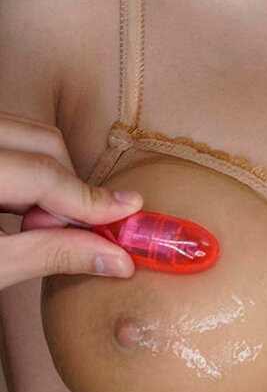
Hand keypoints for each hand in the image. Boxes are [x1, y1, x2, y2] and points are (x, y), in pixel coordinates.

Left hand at [0, 112, 141, 289]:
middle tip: (57, 230)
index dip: (88, 199)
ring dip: (49, 176)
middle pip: (43, 141)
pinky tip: (15, 207)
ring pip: (31, 133)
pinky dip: (28, 169)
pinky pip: (15, 138)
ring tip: (30, 222)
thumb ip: (51, 256)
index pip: (42, 171)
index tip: (127, 216)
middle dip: (66, 187)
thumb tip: (117, 258)